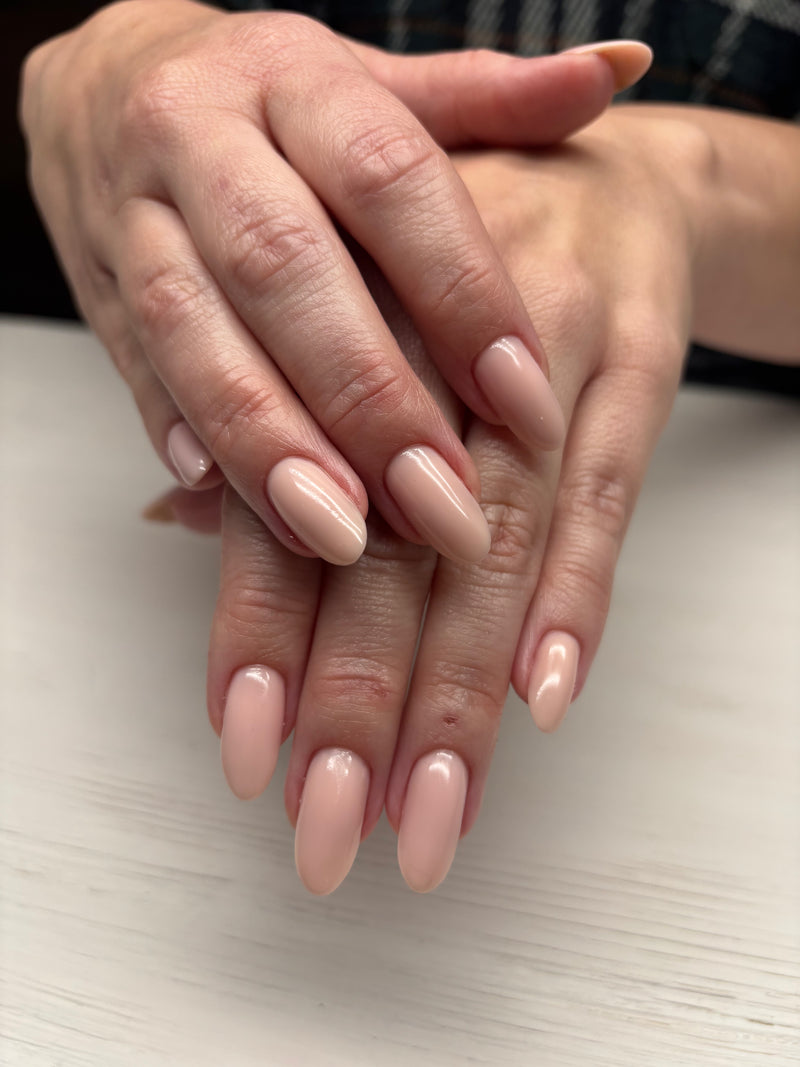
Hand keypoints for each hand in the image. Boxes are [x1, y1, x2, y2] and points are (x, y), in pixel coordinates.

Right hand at [20, 0, 646, 565]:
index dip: (460, 290)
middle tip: (441, 502)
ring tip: (342, 535)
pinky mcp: (101, 300)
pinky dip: (188, 442)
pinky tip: (233, 508)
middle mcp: (200, 140)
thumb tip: (617, 71)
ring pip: (193, 334)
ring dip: (270, 442)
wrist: (106, 96)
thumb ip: (489, 97)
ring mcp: (136, 222)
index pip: (389, 178)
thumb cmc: (272, 106)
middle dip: (366, 393)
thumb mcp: (376, 84)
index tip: (524, 399)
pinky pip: (137, 374)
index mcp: (292, 76)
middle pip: (283, 267)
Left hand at [151, 106, 705, 891]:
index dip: (264, 641)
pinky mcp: (631, 370)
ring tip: (433, 814)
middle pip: (388, 557)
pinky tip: (544, 699)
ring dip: (460, 695)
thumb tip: (169, 522)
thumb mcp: (342, 325)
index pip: (286, 517)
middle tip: (334, 831)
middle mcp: (428, 356)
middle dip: (360, 708)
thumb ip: (269, 433)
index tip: (251, 757)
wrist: (597, 165)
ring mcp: (538, 364)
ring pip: (494, 550)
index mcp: (335, 342)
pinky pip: (608, 498)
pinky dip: (579, 600)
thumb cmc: (445, 262)